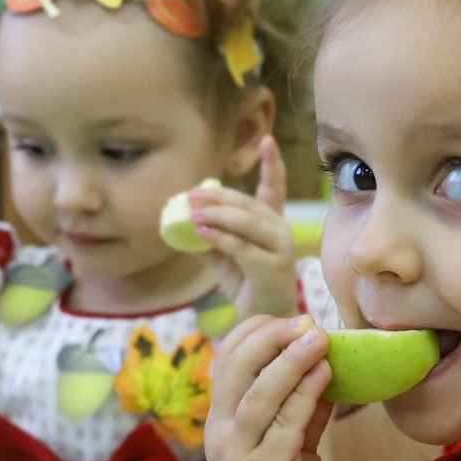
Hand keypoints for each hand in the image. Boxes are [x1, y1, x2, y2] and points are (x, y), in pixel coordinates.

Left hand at [190, 138, 296, 321]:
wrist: (264, 321)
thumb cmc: (246, 285)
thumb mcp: (224, 257)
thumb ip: (208, 238)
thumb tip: (179, 223)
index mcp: (272, 223)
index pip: (275, 188)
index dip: (272, 164)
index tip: (267, 139)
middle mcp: (281, 230)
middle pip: (248, 204)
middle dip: (218, 197)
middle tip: (190, 195)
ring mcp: (281, 248)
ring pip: (247, 222)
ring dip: (217, 214)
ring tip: (191, 212)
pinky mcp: (273, 267)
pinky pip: (243, 246)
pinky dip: (220, 237)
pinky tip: (201, 232)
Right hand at [204, 314, 331, 460]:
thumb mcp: (287, 449)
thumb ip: (300, 413)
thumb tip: (327, 370)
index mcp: (220, 423)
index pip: (225, 361)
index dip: (254, 333)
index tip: (289, 319)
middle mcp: (221, 435)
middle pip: (236, 368)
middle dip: (271, 337)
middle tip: (306, 320)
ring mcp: (240, 455)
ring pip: (260, 394)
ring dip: (290, 360)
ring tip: (320, 337)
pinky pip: (285, 425)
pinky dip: (306, 395)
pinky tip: (326, 376)